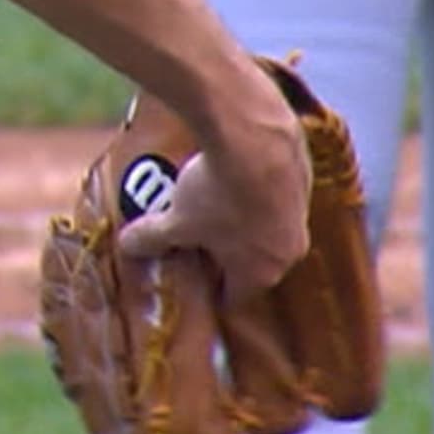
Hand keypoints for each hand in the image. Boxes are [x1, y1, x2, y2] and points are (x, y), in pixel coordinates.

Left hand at [117, 64, 314, 303]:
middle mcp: (289, 252)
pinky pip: (277, 194)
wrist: (254, 137)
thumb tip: (128, 247)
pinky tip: (233, 171)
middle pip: (253, 262)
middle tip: (197, 237)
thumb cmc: (216, 193)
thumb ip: (151, 239)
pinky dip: (259, 190)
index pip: (233, 296)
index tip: (191, 277)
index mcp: (260, 272)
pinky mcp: (305, 180)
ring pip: (269, 228)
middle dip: (226, 253)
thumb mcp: (176, 220)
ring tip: (214, 200)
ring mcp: (301, 215)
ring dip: (245, 221)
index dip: (208, 288)